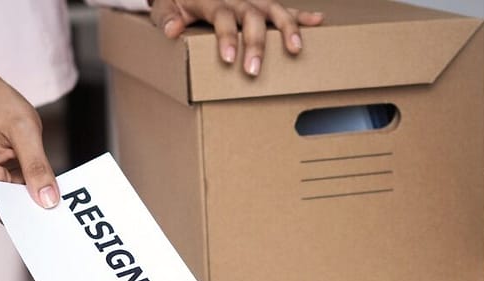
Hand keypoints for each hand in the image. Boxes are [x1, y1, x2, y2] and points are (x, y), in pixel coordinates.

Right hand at [0, 57, 59, 216]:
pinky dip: (32, 187)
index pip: (8, 211)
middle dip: (38, 203)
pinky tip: (42, 179)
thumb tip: (48, 200)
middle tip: (65, 202)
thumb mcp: (26, 131)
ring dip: (36, 194)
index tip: (59, 217)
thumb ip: (37, 167)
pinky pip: (17, 193)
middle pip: (13, 209)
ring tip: (51, 182)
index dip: (34, 214)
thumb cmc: (0, 106)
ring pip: (17, 202)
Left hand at [151, 0, 324, 75]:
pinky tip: (318, 20)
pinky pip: (284, 8)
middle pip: (250, 16)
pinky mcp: (262, 3)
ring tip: (295, 50)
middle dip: (256, 43)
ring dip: (287, 29)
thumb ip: (166, 17)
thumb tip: (172, 30)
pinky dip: (301, 15)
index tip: (228, 58)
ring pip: (274, 10)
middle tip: (253, 71)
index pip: (221, 15)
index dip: (226, 36)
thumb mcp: (164, 5)